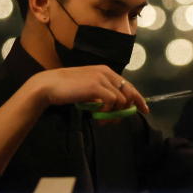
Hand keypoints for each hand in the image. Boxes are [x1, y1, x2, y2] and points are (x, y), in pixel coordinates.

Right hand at [30, 66, 148, 114]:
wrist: (49, 86)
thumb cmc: (66, 88)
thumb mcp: (87, 89)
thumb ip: (101, 94)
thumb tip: (114, 107)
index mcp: (105, 71)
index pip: (128, 85)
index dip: (138, 98)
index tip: (144, 109)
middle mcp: (106, 72)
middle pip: (129, 91)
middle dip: (129, 108)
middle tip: (119, 120)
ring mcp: (101, 78)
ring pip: (121, 99)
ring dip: (114, 114)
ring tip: (102, 121)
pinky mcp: (96, 86)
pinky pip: (112, 102)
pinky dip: (107, 112)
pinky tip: (97, 116)